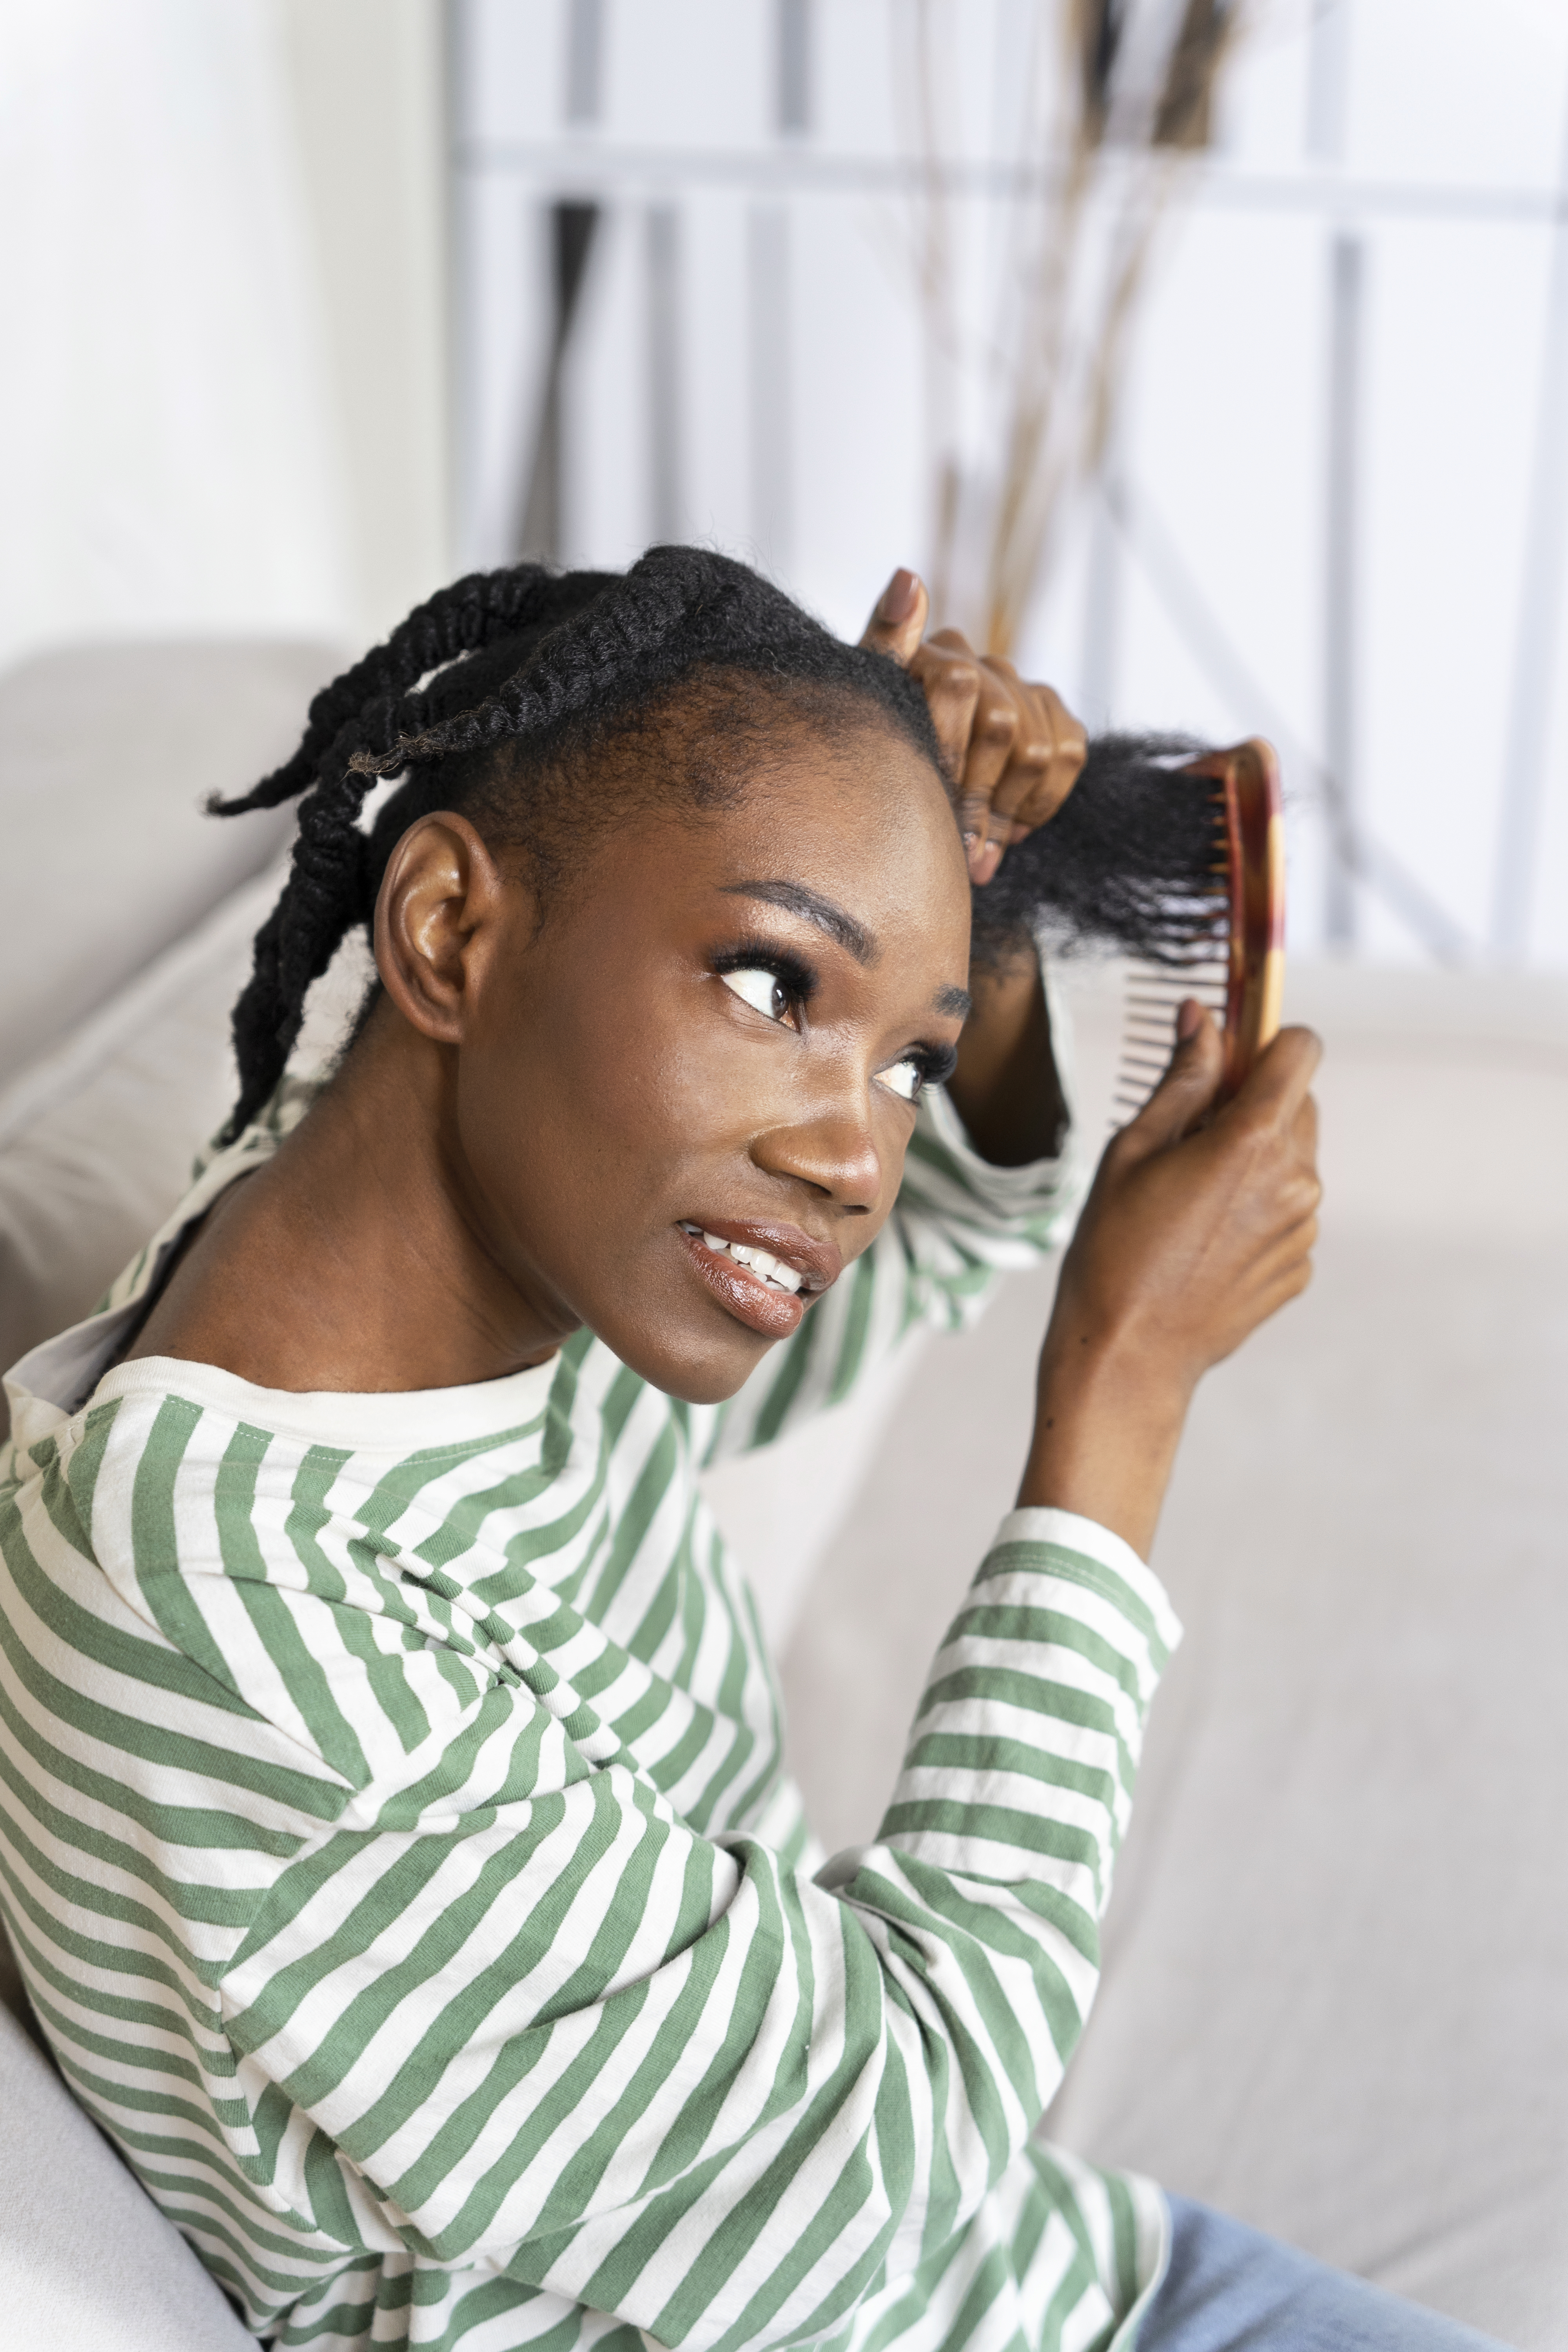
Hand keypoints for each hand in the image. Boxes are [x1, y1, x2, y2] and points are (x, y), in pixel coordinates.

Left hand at [860, 568, 1087, 884]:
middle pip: (1002, 726)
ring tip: (981, 852)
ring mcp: (1020, 687)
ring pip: (1039, 750)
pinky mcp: (1050, 715)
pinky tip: (1012, 830)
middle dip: (980, 798)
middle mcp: (980, 663)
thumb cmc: (874, 749)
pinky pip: (1068, 754)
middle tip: (961, 850)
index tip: (933, 803)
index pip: (956, 684)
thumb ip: (882, 645)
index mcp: (931, 656)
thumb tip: (909, 579)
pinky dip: (1041, 801)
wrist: (896, 787)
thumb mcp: (864, 707)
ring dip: (1009, 811)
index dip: (948, 752)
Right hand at [1019, 1004, 1322, 1556]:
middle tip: (1191, 1136)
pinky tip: (1202, 1239)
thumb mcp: (1134, 1149)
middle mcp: (1296, 1180)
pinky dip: (1256, 1211)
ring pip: (1294, 1160)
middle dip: (1254, 1104)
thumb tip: (1204, 1017)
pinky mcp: (1300, 1267)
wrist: (1128, 1356)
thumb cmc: (1114, 1250)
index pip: (1301, 1049)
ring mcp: (1304, 1228)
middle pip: (1298, 1104)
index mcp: (1254, 1140)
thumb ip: (1182, 1078)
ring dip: (1254, 1160)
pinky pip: (1287, 1214)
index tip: (1230, 1058)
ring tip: (1189, 1200)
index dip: (1266, 1042)